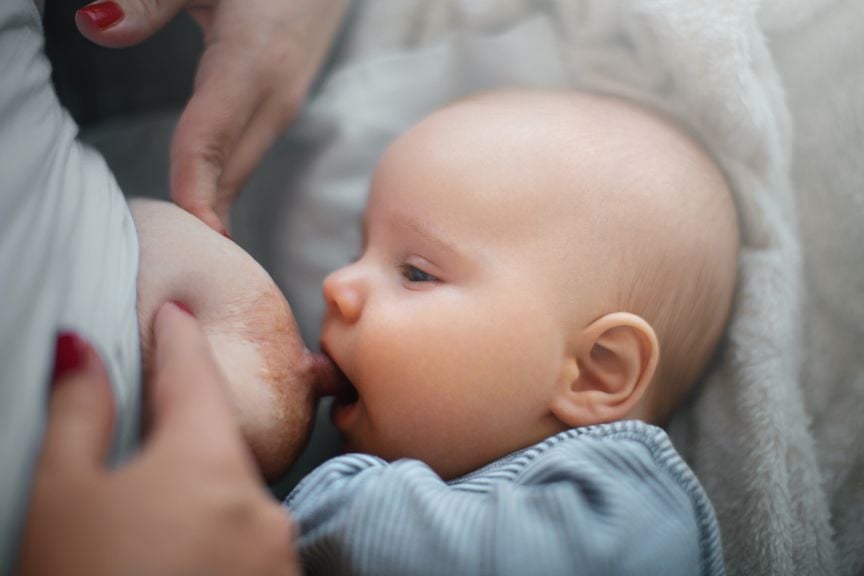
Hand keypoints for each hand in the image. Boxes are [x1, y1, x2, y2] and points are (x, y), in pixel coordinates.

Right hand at [18, 302, 299, 574]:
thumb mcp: (63, 496)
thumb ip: (80, 413)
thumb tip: (81, 348)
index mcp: (207, 462)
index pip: (194, 376)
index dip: (178, 340)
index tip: (175, 316)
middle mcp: (259, 503)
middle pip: (218, 443)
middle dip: (183, 430)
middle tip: (146, 421)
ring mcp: (275, 554)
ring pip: (234, 501)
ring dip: (198, 496)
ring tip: (150, 520)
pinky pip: (245, 547)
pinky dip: (215, 540)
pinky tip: (178, 557)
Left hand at [75, 0, 348, 234]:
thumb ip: (151, 1)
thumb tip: (96, 27)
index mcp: (253, 66)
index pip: (208, 146)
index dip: (193, 199)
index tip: (184, 246)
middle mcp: (274, 98)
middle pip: (229, 174)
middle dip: (203, 222)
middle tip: (172, 267)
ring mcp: (284, 105)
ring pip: (241, 170)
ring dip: (213, 206)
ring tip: (185, 248)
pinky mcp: (284, 104)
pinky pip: (249, 156)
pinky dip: (223, 183)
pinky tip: (206, 199)